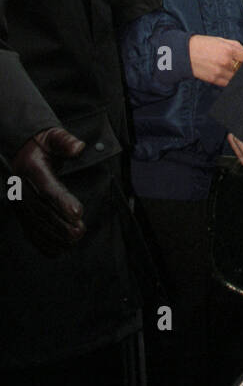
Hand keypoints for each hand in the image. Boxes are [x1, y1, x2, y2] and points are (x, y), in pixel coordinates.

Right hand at [12, 128, 85, 254]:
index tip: (78, 213)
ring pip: (36, 224)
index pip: (47, 188)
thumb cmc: (42, 144)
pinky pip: (30, 230)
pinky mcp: (21, 212)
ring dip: (55, 236)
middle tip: (79, 232)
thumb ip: (65, 141)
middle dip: (61, 224)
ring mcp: (20, 202)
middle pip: (42, 210)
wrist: (22, 152)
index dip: (62, 202)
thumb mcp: (53, 136)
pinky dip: (43, 242)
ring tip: (73, 241)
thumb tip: (78, 147)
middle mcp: (22, 188)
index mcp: (32, 169)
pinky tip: (58, 250)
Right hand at [189, 36, 242, 86]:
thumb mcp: (222, 40)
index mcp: (229, 50)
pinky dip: (231, 80)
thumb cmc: (203, 44)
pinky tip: (229, 75)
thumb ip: (237, 46)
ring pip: (237, 77)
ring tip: (235, 70)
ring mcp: (220, 72)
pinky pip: (228, 83)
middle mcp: (226, 62)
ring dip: (237, 74)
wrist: (185, 53)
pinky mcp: (215, 80)